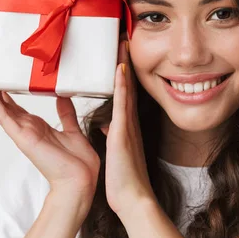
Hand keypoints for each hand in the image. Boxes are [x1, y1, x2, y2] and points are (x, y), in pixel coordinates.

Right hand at [0, 65, 99, 200]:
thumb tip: (63, 96)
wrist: (80, 179)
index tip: (3, 76)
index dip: (8, 92)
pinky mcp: (23, 137)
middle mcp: (28, 129)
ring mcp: (23, 133)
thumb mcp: (72, 130)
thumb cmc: (78, 162)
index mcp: (38, 128)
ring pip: (0, 109)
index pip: (17, 107)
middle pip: (5, 106)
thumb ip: (66, 114)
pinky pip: (5, 117)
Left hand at [101, 39, 156, 219]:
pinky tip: (120, 70)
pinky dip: (121, 86)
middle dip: (125, 62)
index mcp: (125, 126)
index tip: (119, 54)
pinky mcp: (123, 133)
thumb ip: (113, 135)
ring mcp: (127, 126)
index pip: (123, 93)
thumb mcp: (116, 150)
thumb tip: (106, 125)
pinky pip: (122, 105)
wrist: (133, 198)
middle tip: (123, 39)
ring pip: (126, 89)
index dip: (122, 72)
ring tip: (122, 45)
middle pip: (127, 85)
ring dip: (124, 66)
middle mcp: (129, 122)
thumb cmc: (124, 178)